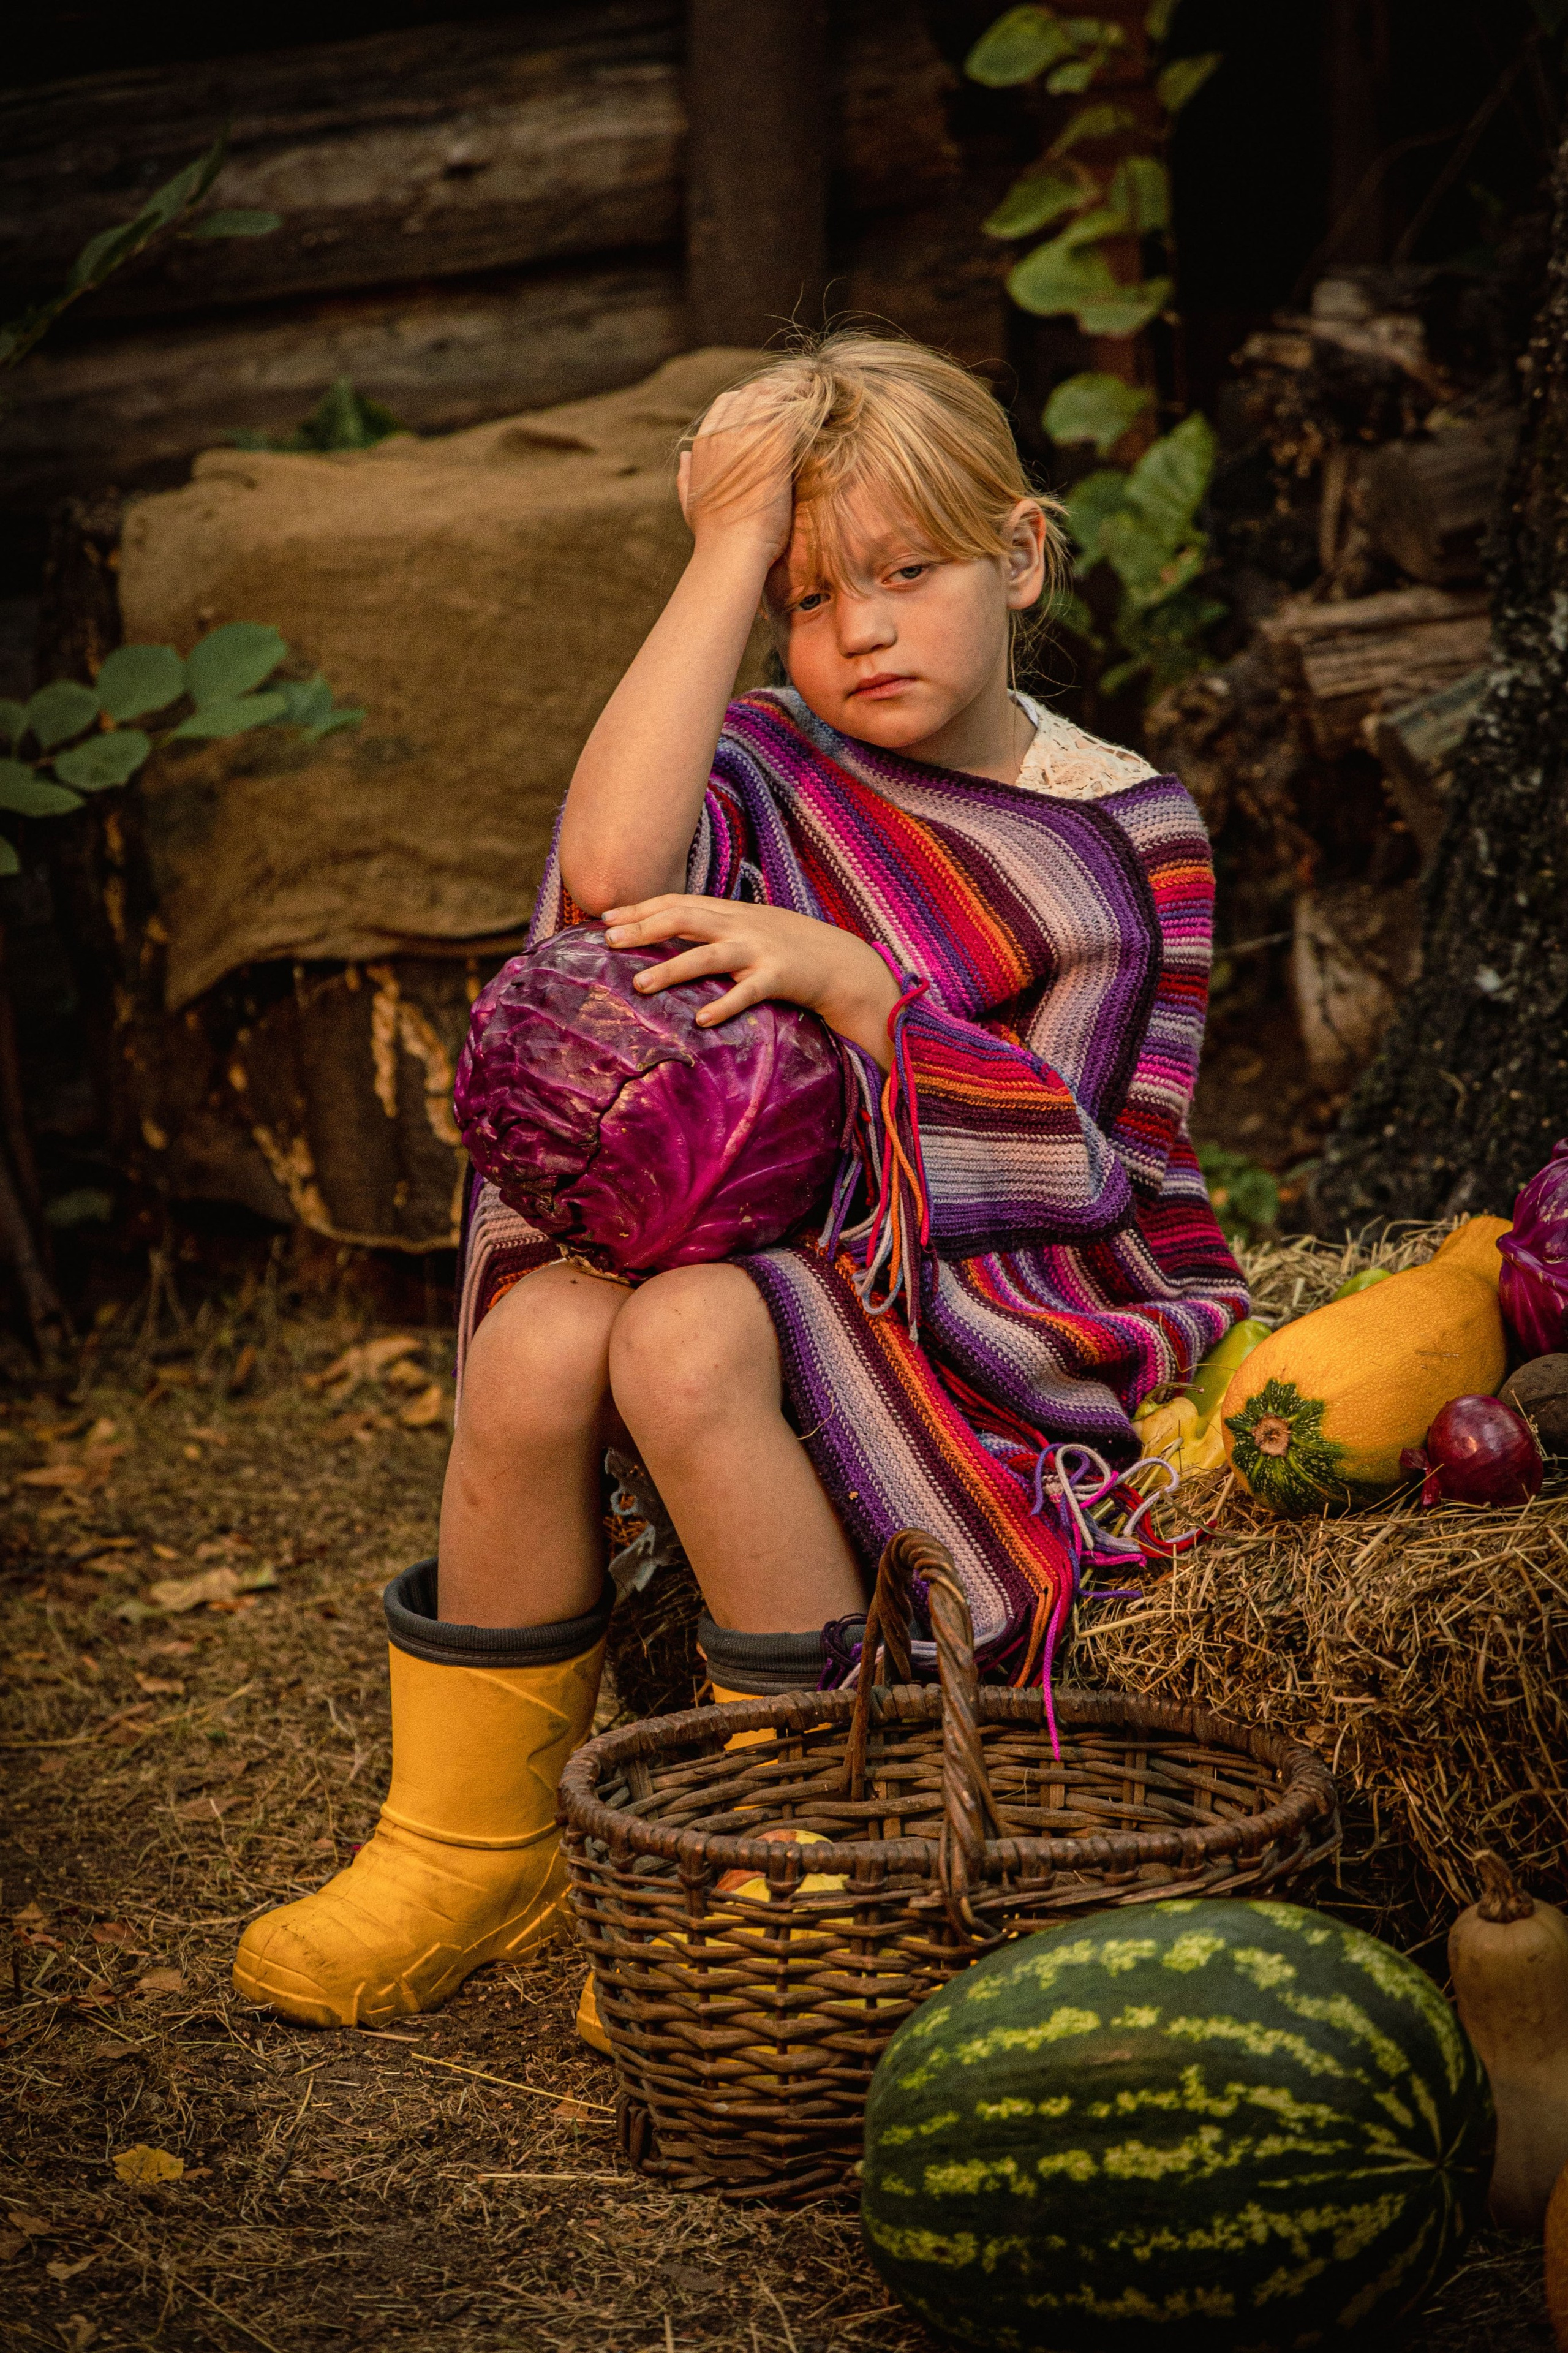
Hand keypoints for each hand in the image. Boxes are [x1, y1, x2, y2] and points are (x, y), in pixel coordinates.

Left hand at [602, 895, 901, 1069]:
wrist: (843, 965)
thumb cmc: (790, 951)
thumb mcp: (750, 931)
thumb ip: (715, 930)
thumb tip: (671, 936)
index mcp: (730, 913)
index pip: (677, 902)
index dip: (640, 908)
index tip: (605, 917)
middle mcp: (741, 925)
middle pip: (684, 919)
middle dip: (643, 928)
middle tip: (608, 942)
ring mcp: (760, 950)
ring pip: (708, 955)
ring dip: (672, 968)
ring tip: (639, 984)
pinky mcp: (780, 977)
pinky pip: (747, 993)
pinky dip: (725, 1005)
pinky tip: (702, 1019)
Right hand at [677, 382, 796, 568]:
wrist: (731, 550)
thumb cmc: (713, 535)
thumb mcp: (690, 502)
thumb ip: (686, 475)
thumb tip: (685, 455)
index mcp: (703, 442)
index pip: (728, 403)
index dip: (750, 402)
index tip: (770, 409)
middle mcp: (723, 432)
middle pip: (751, 395)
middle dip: (772, 395)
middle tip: (795, 402)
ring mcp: (747, 436)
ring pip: (771, 398)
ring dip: (790, 398)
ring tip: (808, 402)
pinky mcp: (772, 446)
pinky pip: (791, 414)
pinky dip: (804, 410)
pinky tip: (815, 415)